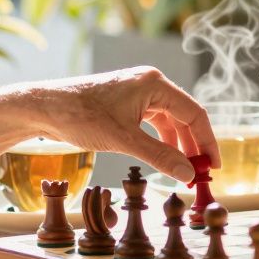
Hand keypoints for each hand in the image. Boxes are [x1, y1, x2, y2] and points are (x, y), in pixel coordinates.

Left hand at [36, 66, 218, 183]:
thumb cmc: (80, 116)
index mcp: (154, 84)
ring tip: (184, 170)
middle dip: (194, 145)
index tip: (213, 166)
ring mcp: (138, 92)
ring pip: (170, 121)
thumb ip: (160, 156)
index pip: (194, 113)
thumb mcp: (124, 140)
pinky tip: (164, 158)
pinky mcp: (126, 103)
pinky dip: (162, 141)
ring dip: (178, 145)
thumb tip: (187, 173)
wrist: (44, 107)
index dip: (207, 141)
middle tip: (200, 174)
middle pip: (185, 116)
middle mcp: (150, 84)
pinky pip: (154, 122)